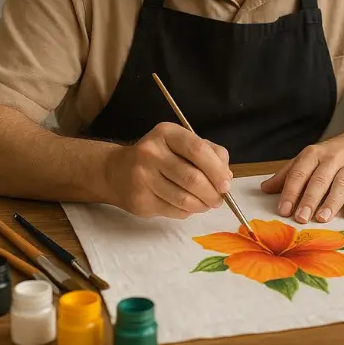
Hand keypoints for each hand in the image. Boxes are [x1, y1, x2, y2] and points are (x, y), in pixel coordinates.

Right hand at [102, 122, 231, 218]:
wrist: (117, 171)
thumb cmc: (159, 156)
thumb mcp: (182, 144)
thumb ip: (209, 153)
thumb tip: (226, 176)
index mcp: (167, 133)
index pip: (197, 150)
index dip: (216, 170)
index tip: (226, 184)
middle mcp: (151, 152)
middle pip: (192, 178)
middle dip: (212, 193)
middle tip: (219, 199)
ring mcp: (143, 177)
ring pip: (184, 198)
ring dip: (202, 205)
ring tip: (206, 204)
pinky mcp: (140, 199)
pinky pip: (174, 210)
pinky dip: (187, 211)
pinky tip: (187, 206)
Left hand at [260, 137, 343, 223]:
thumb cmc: (336, 153)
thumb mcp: (311, 158)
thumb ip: (289, 174)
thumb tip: (264, 188)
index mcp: (315, 153)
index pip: (299, 173)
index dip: (290, 191)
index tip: (283, 210)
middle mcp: (334, 158)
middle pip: (319, 179)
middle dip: (309, 200)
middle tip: (300, 218)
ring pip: (341, 184)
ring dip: (331, 203)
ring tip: (322, 218)